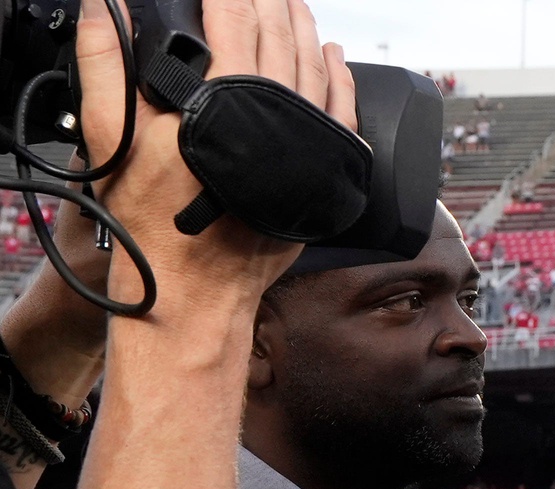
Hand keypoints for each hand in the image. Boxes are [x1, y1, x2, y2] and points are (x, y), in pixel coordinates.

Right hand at [77, 0, 358, 311]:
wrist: (197, 285)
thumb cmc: (152, 219)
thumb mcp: (112, 137)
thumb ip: (106, 67)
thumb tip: (102, 9)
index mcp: (223, 102)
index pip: (234, 25)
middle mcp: (274, 120)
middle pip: (280, 42)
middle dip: (272, 5)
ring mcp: (306, 148)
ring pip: (315, 73)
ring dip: (306, 32)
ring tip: (296, 5)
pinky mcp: (324, 176)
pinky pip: (343, 116)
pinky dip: (341, 81)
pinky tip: (334, 57)